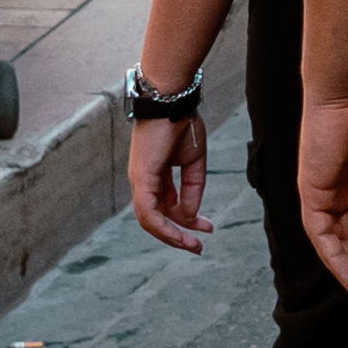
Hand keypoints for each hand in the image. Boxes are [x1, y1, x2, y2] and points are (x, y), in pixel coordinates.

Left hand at [125, 107, 208, 252]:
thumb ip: (193, 187)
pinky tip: (178, 233)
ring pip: (149, 220)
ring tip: (191, 245)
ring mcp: (139, 181)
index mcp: (156, 175)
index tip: (208, 228)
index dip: (187, 220)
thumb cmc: (182, 123)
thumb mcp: (195, 160)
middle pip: (157, 218)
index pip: (168, 206)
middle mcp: (143, 182)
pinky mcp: (141, 178)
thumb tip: (189, 215)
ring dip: (170, 235)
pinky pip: (148, 211)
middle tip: (198, 247)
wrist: (172, 100)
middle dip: (177, 234)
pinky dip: (162, 226)